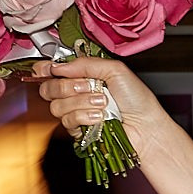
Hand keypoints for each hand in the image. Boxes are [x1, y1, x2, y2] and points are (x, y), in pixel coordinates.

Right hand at [30, 57, 162, 146]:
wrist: (146, 126)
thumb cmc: (137, 99)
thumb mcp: (115, 70)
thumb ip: (85, 63)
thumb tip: (59, 65)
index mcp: (83, 76)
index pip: (52, 71)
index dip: (46, 70)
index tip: (50, 70)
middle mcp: (76, 94)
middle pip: (49, 89)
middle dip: (69, 86)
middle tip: (89, 87)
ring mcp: (76, 112)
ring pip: (57, 106)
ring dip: (82, 103)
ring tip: (103, 103)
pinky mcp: (79, 130)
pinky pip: (67, 122)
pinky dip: (84, 117)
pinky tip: (100, 117)